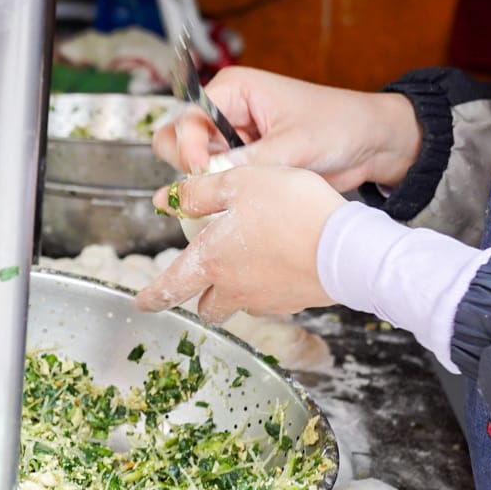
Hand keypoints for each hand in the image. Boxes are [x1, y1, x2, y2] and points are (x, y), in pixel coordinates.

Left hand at [135, 165, 346, 321]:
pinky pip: (272, 301)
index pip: (171, 287)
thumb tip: (165, 199)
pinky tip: (282, 263)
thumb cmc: (292, 209)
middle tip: (205, 278)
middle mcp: (234, 288)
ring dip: (236, 291)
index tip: (143, 303)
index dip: (153, 296)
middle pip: (207, 306)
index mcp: (211, 260)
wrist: (347, 247)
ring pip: (240, 304)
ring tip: (249, 263)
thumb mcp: (239, 184)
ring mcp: (265, 300)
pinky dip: (269, 287)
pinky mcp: (294, 303)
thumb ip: (198, 193)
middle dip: (201, 296)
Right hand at [154, 66, 420, 190]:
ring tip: (231, 190)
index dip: (188, 145)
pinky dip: (218, 193)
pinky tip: (238, 200)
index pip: (188, 116)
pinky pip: (215, 181)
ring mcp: (231, 141)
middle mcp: (225, 113)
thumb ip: (250, 161)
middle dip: (186, 163)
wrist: (371, 144)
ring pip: (191, 165)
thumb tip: (210, 179)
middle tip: (212, 181)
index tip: (201, 169)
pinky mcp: (242, 164)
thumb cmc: (339, 125)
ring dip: (202, 180)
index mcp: (233, 90)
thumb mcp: (295, 143)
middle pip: (177, 139)